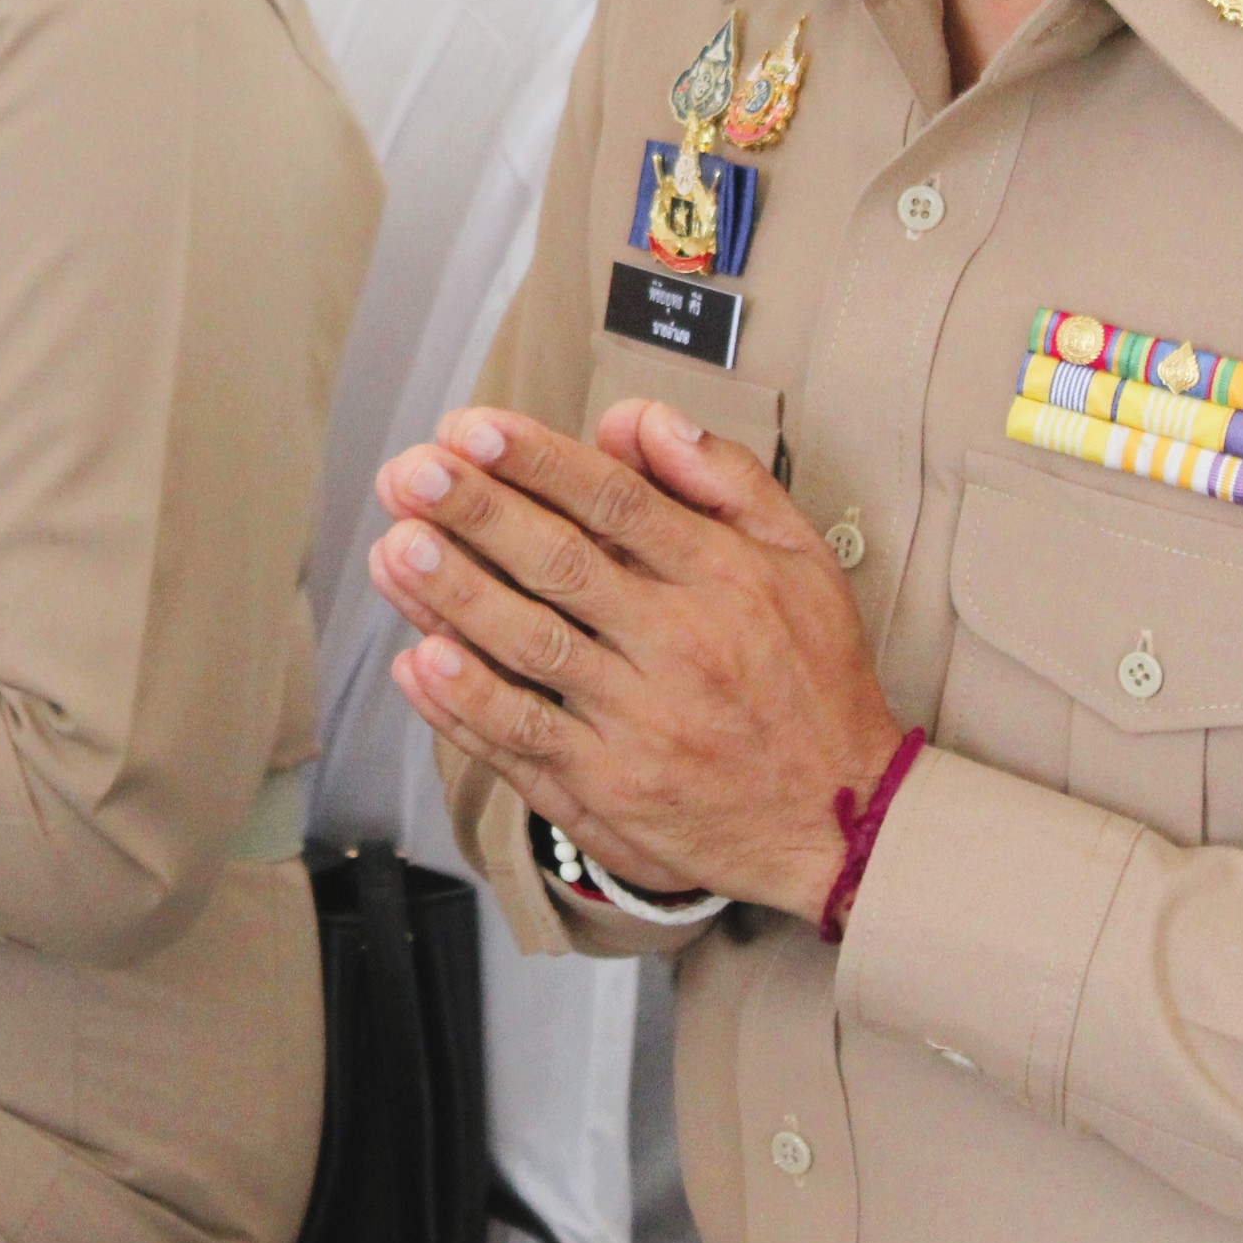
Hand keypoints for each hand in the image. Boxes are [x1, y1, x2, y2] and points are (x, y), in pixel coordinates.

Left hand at [372, 398, 905, 926]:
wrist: (843, 823)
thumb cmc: (812, 680)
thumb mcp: (802, 559)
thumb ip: (723, 477)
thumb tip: (639, 419)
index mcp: (723, 580)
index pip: (618, 503)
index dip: (540, 461)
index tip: (475, 428)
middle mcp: (680, 649)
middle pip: (563, 566)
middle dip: (478, 513)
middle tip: (413, 474)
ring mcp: (639, 726)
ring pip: (532, 650)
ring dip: (456, 598)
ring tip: (399, 548)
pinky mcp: (609, 793)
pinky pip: (523, 741)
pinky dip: (465, 703)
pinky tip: (419, 660)